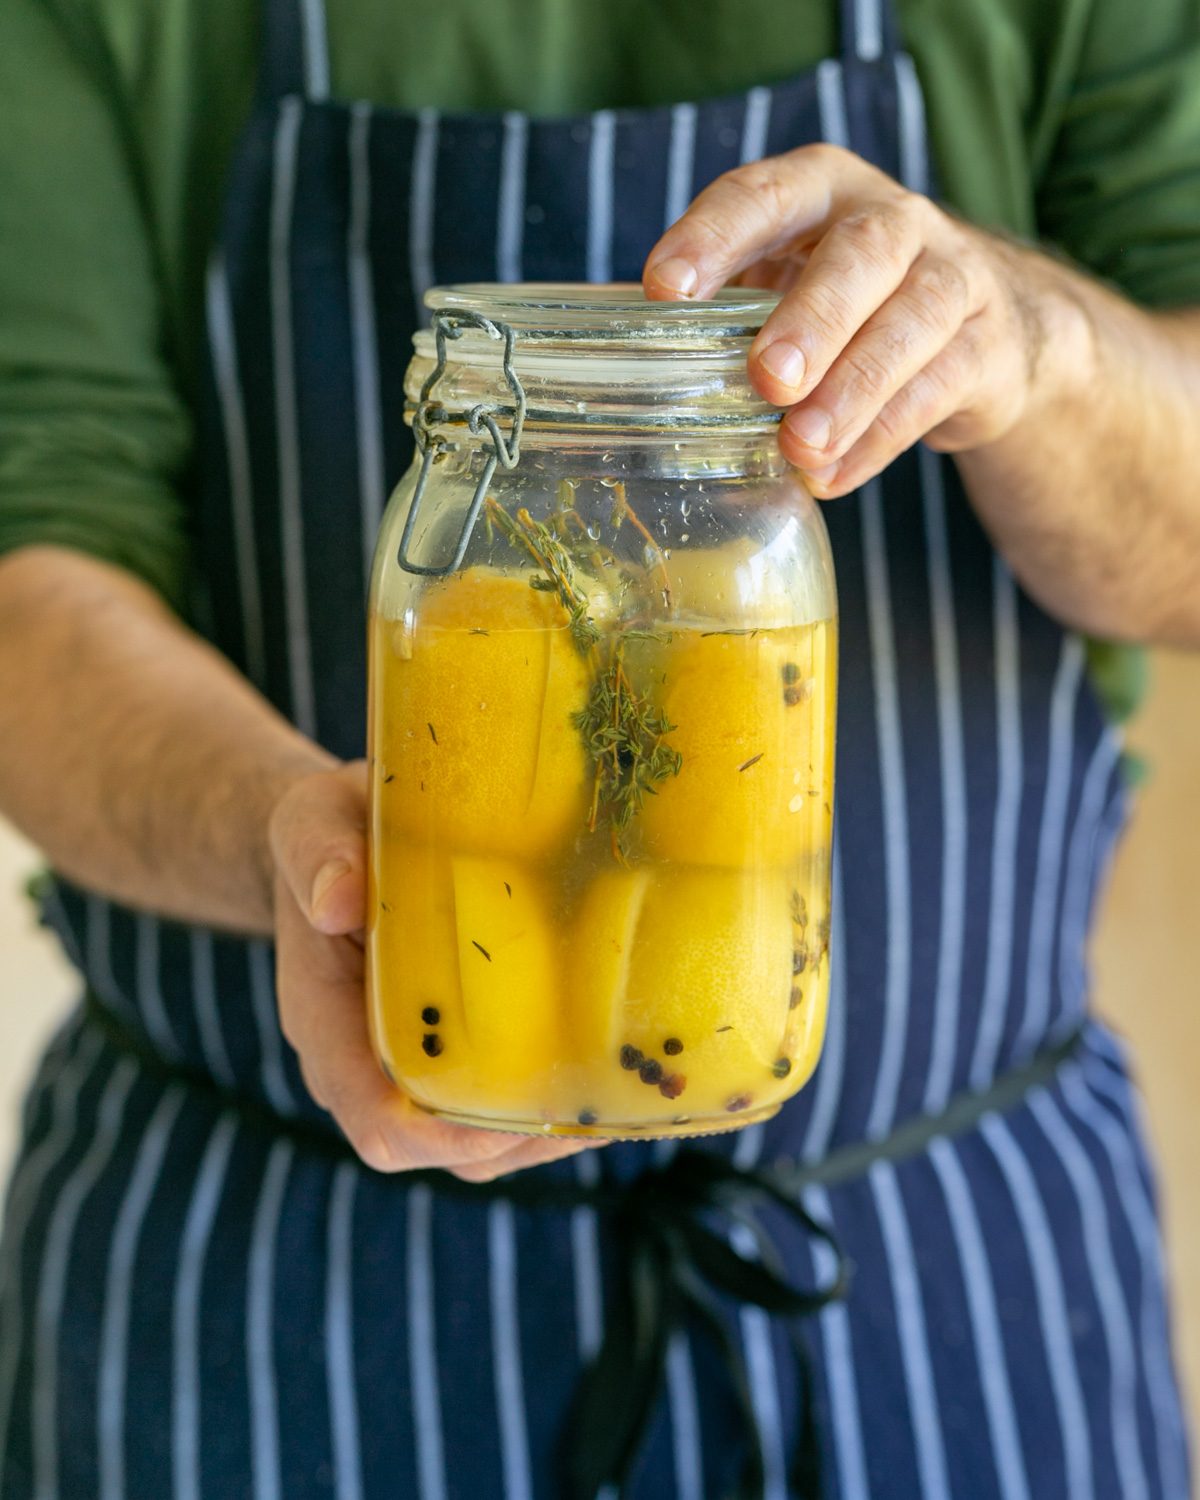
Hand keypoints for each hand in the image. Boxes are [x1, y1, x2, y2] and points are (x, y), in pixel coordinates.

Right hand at [268, 762, 596, 1180]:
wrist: (339, 841)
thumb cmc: (330, 828)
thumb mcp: (309, 817)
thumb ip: (315, 850)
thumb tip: (336, 899)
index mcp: (325, 1022)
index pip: (376, 1119)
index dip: (445, 1136)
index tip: (517, 1107)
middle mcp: (365, 1063)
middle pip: (438, 1151)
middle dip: (517, 1142)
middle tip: (592, 1106)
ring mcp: (410, 1064)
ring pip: (475, 1145)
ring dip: (544, 1132)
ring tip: (613, 1096)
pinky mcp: (450, 1049)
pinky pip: (494, 1104)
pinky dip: (548, 1099)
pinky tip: (606, 1065)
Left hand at [644, 144, 1080, 496]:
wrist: (989, 330)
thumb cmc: (852, 303)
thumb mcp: (790, 283)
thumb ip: (730, 311)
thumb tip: (632, 374)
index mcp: (823, 190)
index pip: (765, 194)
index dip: (714, 236)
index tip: (665, 289)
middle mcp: (896, 220)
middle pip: (862, 254)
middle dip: (812, 317)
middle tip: (767, 379)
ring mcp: (953, 279)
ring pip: (912, 323)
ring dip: (854, 389)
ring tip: (801, 448)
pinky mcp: (987, 347)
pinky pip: (936, 391)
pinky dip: (880, 439)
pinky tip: (831, 477)